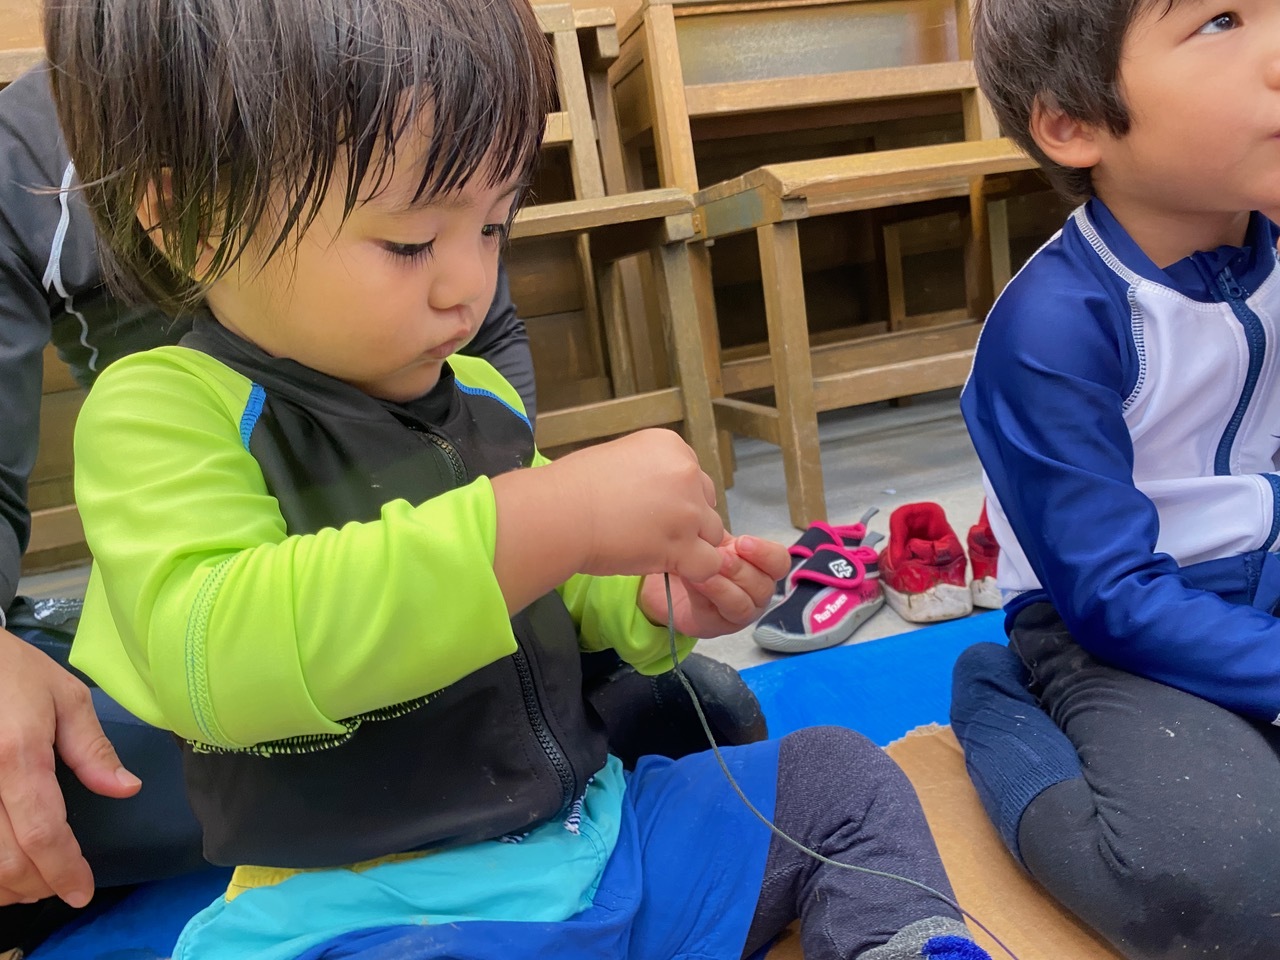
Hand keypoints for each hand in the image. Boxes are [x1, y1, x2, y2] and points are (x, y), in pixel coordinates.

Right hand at [0, 627, 140, 907]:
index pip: (42, 831)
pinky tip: (4, 867)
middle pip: (5, 859)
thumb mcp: (65, 697)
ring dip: (5, 885)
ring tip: (34, 883)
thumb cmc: (13, 672)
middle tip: (62, 887)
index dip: (63, 870)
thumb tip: (126, 789)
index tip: (82, 892)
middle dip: (38, 884)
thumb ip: (93, 749)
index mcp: (18, 756)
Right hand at [555, 428, 725, 582]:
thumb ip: (647, 472)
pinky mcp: (683, 545)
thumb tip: (655, 495)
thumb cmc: (572, 486)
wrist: (560, 512)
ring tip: (657, 551)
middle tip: (654, 532)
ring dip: (691, 545)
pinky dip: (694, 570)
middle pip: (707, 503)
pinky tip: (670, 568)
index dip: (677, 499)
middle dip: (688, 520)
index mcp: (670, 446)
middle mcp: (686, 472)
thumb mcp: (618, 458)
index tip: (651, 509)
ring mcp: (688, 509)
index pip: (694, 477)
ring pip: (712, 534)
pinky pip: (709, 563)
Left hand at [639, 533, 788, 637]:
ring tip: (706, 570)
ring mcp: (740, 612)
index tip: (742, 541)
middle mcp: (756, 592)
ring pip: (744, 603)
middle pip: (764, 585)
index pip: (779, 562)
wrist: (666, 581)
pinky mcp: (718, 625)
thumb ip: (716, 530)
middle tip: (720, 555)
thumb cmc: (694, 557)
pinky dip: (710, 596)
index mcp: (761, 567)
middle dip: (741, 569)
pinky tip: (695, 581)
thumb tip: (711, 511)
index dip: (765, 553)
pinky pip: (720, 613)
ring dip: (725, 585)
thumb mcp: (707, 539)